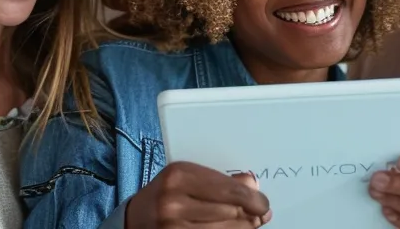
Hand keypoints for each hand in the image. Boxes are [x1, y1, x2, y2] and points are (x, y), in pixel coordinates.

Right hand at [125, 161, 272, 227]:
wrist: (136, 218)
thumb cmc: (167, 194)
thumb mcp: (188, 178)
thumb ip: (220, 180)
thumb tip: (254, 185)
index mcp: (179, 176)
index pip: (229, 189)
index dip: (253, 199)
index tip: (263, 203)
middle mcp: (174, 202)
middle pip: (231, 212)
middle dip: (250, 216)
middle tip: (259, 215)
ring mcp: (173, 227)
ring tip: (248, 224)